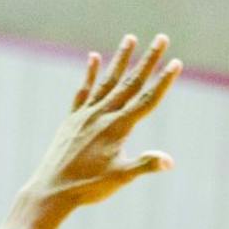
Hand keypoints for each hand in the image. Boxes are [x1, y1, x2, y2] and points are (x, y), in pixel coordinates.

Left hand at [27, 34, 180, 210]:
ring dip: (121, 59)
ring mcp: (86, 114)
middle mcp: (103, 114)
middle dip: (148, 60)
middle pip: (131, 82)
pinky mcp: (72, 119)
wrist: (52, 190)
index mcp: (118, 127)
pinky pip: (83, 91)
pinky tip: (93, 57)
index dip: (164, 81)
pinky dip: (90, 74)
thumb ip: (145, 165)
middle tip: (162, 38)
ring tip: (130, 38)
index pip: (147, 99)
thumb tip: (169, 161)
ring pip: (108, 81)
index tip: (176, 62)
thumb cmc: (88, 187)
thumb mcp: (120, 178)